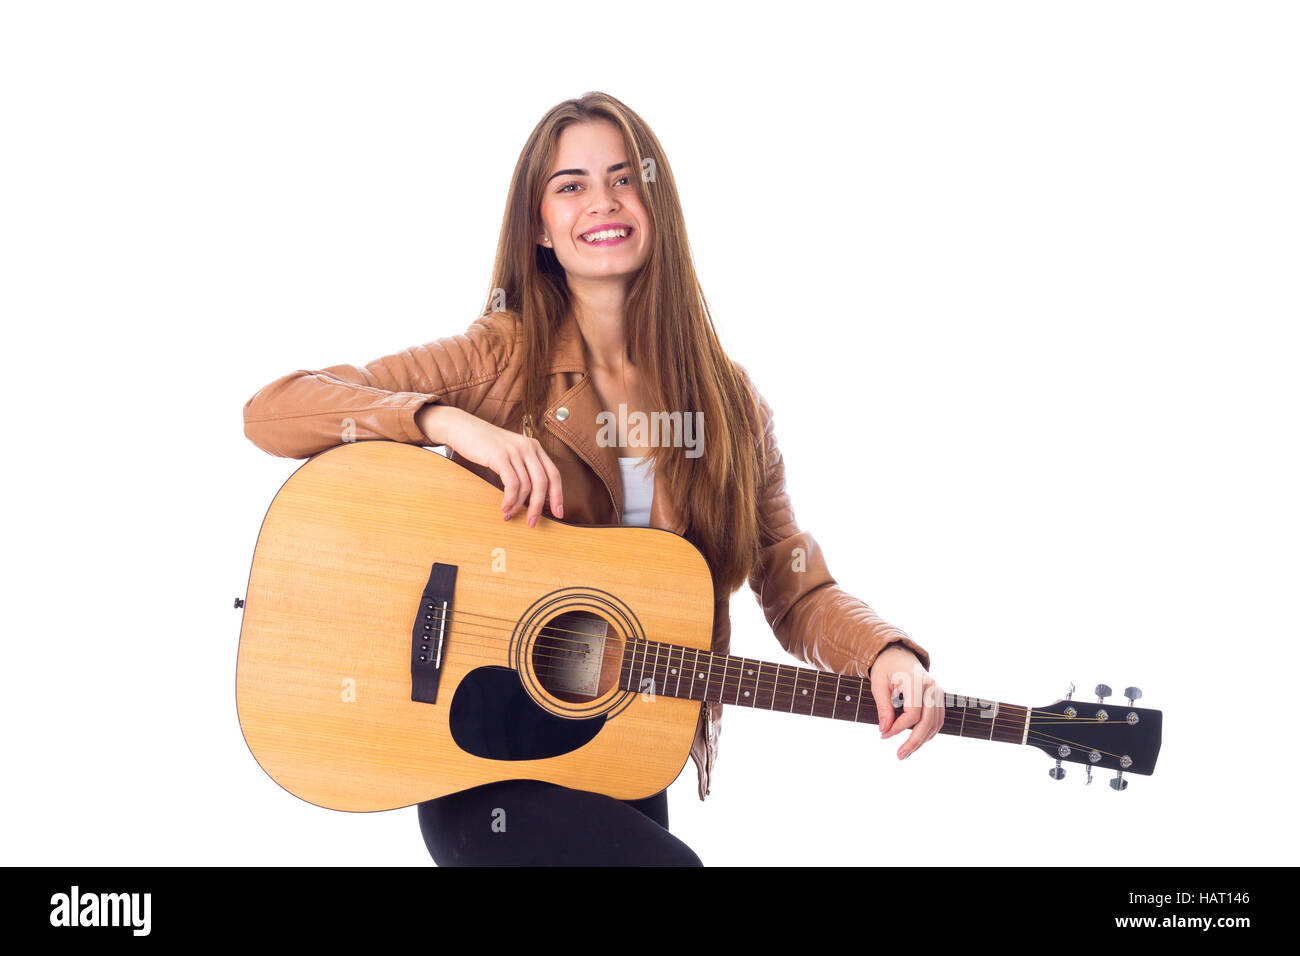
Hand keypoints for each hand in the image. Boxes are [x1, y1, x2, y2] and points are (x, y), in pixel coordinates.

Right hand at [417, 404, 563, 526]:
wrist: (461, 427)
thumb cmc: (484, 444)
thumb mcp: (509, 452)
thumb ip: (522, 467)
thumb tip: (531, 497)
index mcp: (534, 447)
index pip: (554, 474)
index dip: (558, 495)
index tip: (558, 513)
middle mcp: (528, 447)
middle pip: (543, 482)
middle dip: (539, 506)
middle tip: (532, 523)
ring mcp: (514, 451)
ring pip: (526, 486)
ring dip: (518, 506)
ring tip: (509, 515)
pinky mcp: (500, 456)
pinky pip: (512, 484)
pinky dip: (509, 500)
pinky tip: (504, 507)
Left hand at [869, 644, 944, 759]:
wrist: (898, 655)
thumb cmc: (886, 668)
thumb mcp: (878, 683)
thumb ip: (883, 706)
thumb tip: (884, 730)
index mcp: (915, 680)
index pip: (912, 713)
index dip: (898, 727)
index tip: (883, 734)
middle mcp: (931, 686)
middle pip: (928, 721)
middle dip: (914, 741)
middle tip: (899, 755)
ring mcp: (938, 692)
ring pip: (935, 723)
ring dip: (922, 741)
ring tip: (906, 752)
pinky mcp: (940, 697)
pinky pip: (938, 720)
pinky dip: (929, 733)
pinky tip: (916, 741)